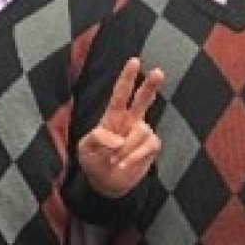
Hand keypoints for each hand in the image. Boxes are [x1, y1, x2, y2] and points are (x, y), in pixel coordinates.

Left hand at [77, 57, 164, 196]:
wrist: (106, 183)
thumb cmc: (94, 161)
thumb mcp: (85, 149)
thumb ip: (97, 139)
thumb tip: (117, 138)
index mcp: (112, 117)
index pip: (120, 94)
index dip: (127, 78)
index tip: (134, 61)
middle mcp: (130, 120)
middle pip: (143, 99)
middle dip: (151, 86)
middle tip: (158, 72)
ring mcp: (142, 132)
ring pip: (142, 132)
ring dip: (126, 149)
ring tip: (115, 160)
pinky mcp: (152, 146)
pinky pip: (148, 146)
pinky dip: (134, 157)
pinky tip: (124, 164)